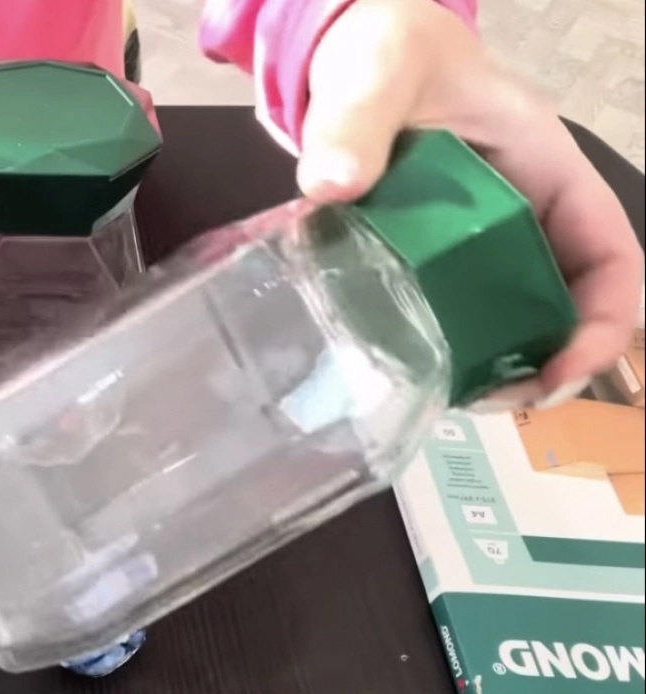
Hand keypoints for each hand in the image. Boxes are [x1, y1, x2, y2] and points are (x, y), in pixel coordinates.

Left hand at [299, 0, 643, 409]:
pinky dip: (441, 344)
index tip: (558, 370)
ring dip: (493, 362)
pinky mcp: (422, 249)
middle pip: (563, 298)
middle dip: (544, 359)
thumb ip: (356, 121)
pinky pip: (448, 307)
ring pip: (508, 312)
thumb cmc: (382, 46)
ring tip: (448, 396)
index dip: (602, 319)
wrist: (336, 47)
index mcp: (542, 165)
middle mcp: (518, 207)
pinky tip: (407, 369)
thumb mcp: (378, 71)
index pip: (607, 250)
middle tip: (488, 401)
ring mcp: (471, 233)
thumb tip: (332, 184)